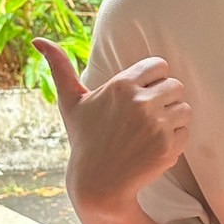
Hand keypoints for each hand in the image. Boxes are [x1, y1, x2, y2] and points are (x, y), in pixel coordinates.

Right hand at [33, 39, 191, 214]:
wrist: (99, 183)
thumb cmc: (85, 140)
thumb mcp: (71, 102)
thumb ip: (59, 67)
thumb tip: (37, 40)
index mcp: (122, 85)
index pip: (160, 65)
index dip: (153, 79)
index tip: (142, 94)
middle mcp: (141, 102)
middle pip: (176, 85)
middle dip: (165, 98)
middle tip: (148, 116)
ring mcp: (156, 125)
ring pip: (184, 108)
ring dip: (173, 119)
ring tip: (152, 131)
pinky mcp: (168, 146)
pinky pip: (186, 131)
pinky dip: (176, 139)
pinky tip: (154, 147)